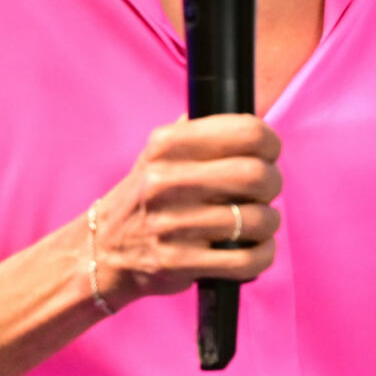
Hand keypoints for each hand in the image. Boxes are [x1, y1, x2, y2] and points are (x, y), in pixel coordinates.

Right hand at [89, 114, 284, 310]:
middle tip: (265, 192)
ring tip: (257, 223)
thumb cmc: (147, 197)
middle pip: (257, 175)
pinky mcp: (179, 263)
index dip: (270, 144)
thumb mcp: (160, 153)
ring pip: (258, 219)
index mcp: (167, 144)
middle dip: (273, 184)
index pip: (247, 131)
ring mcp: (171, 225)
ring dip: (268, 222)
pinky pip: (247, 260)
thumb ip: (201, 131)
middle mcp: (166, 181)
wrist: (102, 251)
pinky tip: (255, 249)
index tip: (269, 155)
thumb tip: (252, 112)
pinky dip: (263, 255)